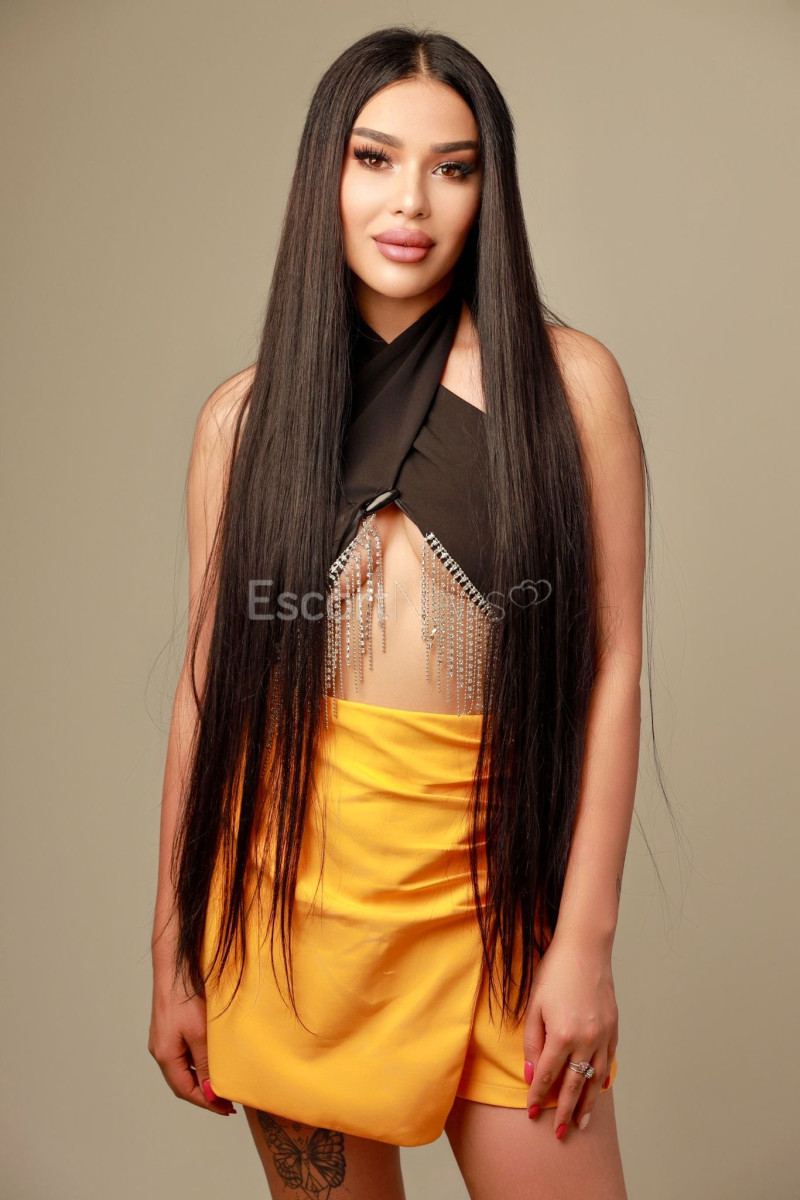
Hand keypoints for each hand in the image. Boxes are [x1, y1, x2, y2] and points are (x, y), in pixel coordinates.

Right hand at [148, 963, 236, 1115]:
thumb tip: (210, 1091)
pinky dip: (197, 1063)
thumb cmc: (185, 998)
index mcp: (164, 1055)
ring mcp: (163, 1040)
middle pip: (182, 1082)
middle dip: (204, 1094)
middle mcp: (160, 1050)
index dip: (206, 1103)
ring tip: (222, 1084)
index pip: (185, 1090)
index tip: (226, 1109)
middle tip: (227, 1102)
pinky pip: (183, 1054)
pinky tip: (211, 1061)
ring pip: (183, 1068)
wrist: (174, 967)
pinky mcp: (169, 1029)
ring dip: (201, 1079)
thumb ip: (204, 1064)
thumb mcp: (200, 1034)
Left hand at [522, 932, 617, 1138]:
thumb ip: (532, 1042)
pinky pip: (608, 1061)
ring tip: (581, 1125)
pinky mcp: (614, 1028)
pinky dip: (603, 1079)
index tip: (532, 1114)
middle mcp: (586, 1040)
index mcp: (562, 1035)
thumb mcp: (534, 1006)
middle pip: (574, 1085)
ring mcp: (603, 1035)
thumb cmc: (554, 972)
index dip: (538, 1097)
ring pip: (595, 1079)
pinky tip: (598, 1090)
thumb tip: (531, 1074)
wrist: (585, 948)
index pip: (547, 1076)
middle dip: (564, 1112)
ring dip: (588, 1104)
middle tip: (558, 1133)